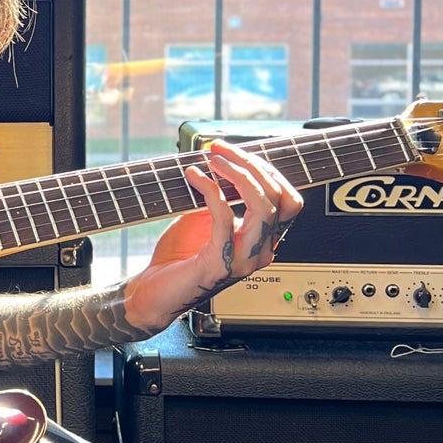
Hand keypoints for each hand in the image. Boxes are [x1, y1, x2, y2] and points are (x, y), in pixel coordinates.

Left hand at [122, 140, 301, 333]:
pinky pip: (224, 217)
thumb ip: (222, 195)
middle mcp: (260, 252)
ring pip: (262, 206)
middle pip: (277, 197)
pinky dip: (210, 190)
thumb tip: (223, 160)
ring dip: (237, 174)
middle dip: (250, 165)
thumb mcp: (205, 217)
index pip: (288, 200)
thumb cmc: (178, 257)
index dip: (268, 171)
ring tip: (213, 159)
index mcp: (262, 240)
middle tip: (221, 150)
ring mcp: (243, 260)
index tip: (238, 152)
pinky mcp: (220, 264)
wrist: (154, 293)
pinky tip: (194, 177)